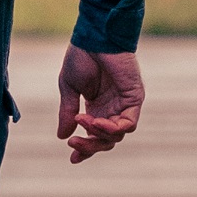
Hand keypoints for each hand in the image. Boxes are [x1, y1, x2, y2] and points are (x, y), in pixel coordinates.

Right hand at [55, 44, 144, 162]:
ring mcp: (124, 104)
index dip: (84, 149)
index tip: (72, 159)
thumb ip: (68, 112)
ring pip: (116, 136)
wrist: (94, 37)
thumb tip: (62, 136)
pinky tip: (96, 122)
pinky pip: (128, 124)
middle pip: (106, 141)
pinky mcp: (134, 98)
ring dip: (98, 134)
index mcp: (96, 107)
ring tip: (83, 121)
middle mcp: (111, 109)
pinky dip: (113, 128)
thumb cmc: (82, 56)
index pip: (94, 136)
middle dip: (89, 146)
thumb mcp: (69, 88)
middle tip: (74, 144)